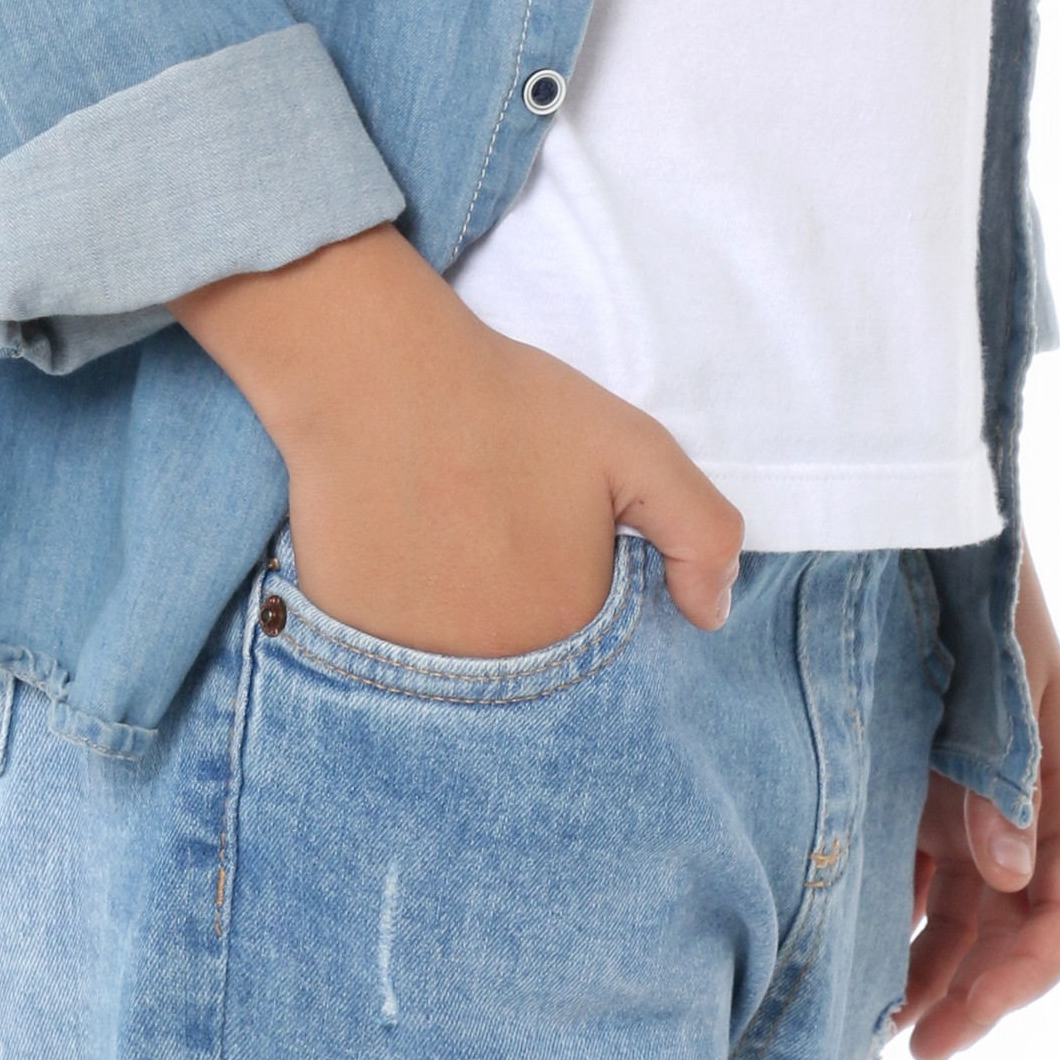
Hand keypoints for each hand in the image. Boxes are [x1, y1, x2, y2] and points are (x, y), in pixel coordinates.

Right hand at [175, 224, 742, 657]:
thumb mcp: (635, 447)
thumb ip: (699, 531)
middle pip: (527, 682)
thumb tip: (710, 614)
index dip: (581, 607)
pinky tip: (403, 561)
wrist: (377, 378)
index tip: (556, 553)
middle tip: (496, 543)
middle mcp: (493, 673)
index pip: (597, 670)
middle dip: (523, 623)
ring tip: (452, 550)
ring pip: (458, 680)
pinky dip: (401, 631)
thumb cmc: (508, 406)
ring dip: (464, 636)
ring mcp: (413, 671)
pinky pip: (388, 666)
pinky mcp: (348, 650)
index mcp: (567, 633)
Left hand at [896, 542, 1059, 1059]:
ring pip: (963, 911)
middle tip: (916, 1048)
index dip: (1026, 974)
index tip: (968, 1019)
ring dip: (934, 971)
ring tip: (878, 1026)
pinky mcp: (911, 773)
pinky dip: (895, 918)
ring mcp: (963, 786)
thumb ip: (1005, 762)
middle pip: (1013, 926)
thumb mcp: (996, 661)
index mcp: (1057, 772)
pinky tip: (852, 949)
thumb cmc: (962, 573)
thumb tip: (1011, 874)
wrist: (905, 508)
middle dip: (975, 995)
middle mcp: (1017, 794)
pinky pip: (916, 869)